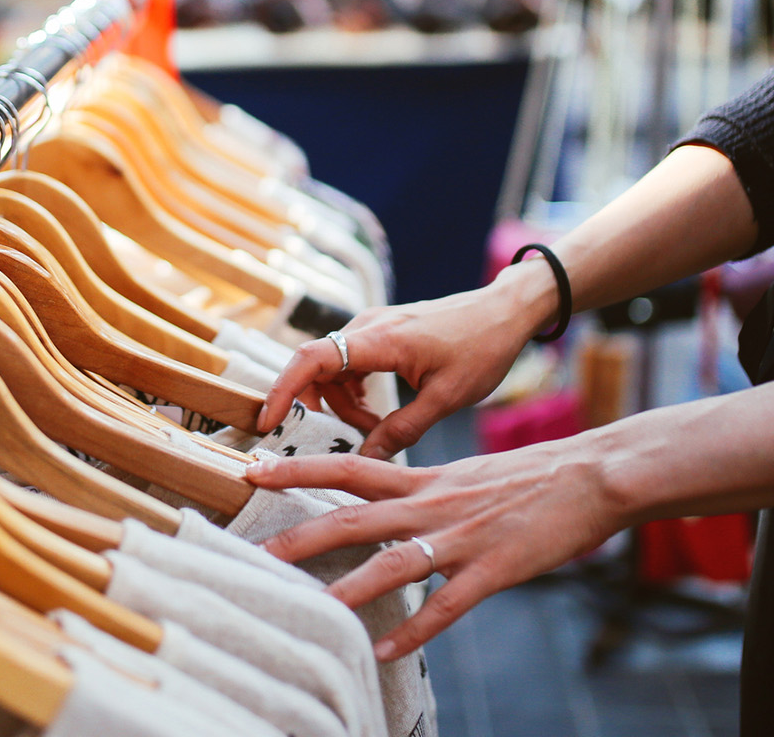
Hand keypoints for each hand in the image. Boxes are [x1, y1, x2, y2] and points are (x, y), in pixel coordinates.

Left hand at [244, 437, 628, 661]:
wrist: (592, 475)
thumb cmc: (528, 476)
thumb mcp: (462, 474)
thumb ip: (419, 490)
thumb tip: (382, 505)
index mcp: (423, 478)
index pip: (347, 466)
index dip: (297, 468)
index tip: (252, 469)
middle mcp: (432, 504)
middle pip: (353, 516)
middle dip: (300, 535)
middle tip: (255, 552)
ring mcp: (462, 538)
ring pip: (394, 562)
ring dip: (350, 588)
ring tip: (312, 610)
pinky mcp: (494, 569)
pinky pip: (447, 606)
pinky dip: (415, 630)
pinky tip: (386, 651)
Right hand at [256, 265, 558, 459]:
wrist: (505, 312)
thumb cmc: (483, 348)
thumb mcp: (446, 398)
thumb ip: (402, 430)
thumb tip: (366, 460)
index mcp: (381, 339)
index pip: (312, 359)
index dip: (283, 390)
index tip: (268, 422)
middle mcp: (368, 326)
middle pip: (316, 368)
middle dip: (321, 407)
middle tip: (351, 436)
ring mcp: (372, 326)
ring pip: (331, 368)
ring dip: (341, 403)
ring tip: (376, 427)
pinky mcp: (379, 331)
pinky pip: (348, 363)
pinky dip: (353, 390)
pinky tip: (378, 412)